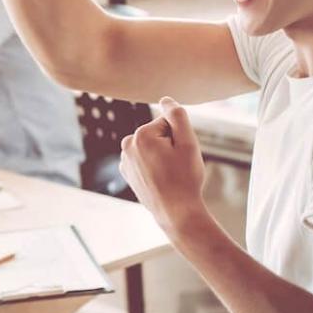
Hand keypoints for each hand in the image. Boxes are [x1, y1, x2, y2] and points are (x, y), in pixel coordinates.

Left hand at [119, 99, 210, 236]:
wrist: (176, 212)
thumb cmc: (185, 178)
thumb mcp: (188, 143)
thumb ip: (177, 116)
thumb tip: (165, 99)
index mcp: (140, 135)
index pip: (169, 123)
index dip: (181, 137)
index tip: (181, 155)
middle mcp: (127, 145)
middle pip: (159, 134)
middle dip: (171, 146)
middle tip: (176, 166)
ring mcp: (125, 160)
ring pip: (153, 148)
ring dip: (163, 156)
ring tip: (169, 175)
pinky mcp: (127, 172)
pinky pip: (147, 160)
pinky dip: (155, 167)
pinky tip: (160, 180)